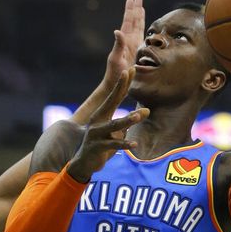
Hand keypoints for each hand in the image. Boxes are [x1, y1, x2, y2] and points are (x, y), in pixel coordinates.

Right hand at [67, 68, 149, 182]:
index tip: (132, 68)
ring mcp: (96, 133)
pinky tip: (135, 143)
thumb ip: (129, 120)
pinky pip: (113, 145)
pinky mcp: (97, 147)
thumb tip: (147, 109)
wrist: (83, 163)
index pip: (115, 95)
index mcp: (102, 114)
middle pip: (111, 101)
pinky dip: (124, 144)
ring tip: (138, 115)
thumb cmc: (102, 143)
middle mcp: (98, 120)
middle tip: (129, 73)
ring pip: (114, 125)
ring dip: (127, 119)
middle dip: (120, 87)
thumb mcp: (116, 130)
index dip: (124, 82)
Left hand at [103, 0, 145, 87]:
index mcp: (124, 40)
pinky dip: (143, 28)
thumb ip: (118, 45)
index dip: (130, 10)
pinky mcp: (137, 51)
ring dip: (139, 16)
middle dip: (135, 8)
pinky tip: (143, 25)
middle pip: (133, 20)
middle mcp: (129, 40)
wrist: (117, 84)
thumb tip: (117, 30)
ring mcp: (133, 45)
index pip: (128, 21)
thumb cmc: (115, 73)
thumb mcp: (116, 58)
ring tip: (140, 6)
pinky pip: (142, 36)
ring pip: (137, 26)